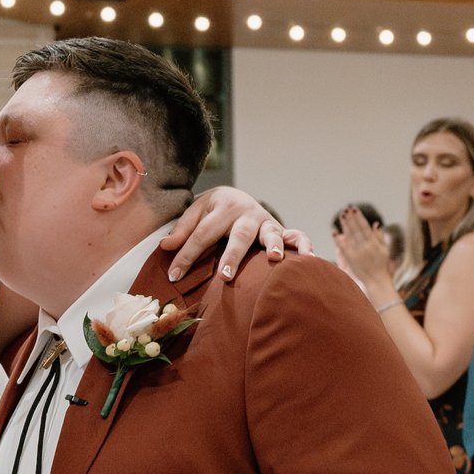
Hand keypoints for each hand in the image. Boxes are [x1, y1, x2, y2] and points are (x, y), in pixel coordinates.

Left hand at [161, 186, 310, 281]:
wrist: (236, 197)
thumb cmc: (213, 211)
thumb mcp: (196, 212)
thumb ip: (183, 229)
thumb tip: (165, 246)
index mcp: (222, 206)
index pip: (202, 234)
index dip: (186, 255)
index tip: (173, 276)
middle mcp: (247, 213)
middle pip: (239, 235)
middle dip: (233, 255)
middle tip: (225, 276)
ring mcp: (266, 222)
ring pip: (270, 233)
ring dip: (273, 245)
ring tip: (274, 259)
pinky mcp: (281, 230)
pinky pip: (297, 235)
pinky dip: (304, 245)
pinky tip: (309, 260)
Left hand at [332, 207, 397, 294]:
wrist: (377, 281)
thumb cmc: (382, 265)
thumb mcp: (385, 250)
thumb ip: (379, 237)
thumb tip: (375, 224)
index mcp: (373, 243)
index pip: (364, 227)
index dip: (359, 217)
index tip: (354, 209)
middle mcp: (365, 247)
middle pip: (356, 229)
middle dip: (350, 218)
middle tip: (345, 208)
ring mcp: (357, 253)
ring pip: (349, 236)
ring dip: (345, 225)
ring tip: (341, 215)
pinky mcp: (351, 260)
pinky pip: (343, 247)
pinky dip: (338, 239)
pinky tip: (334, 231)